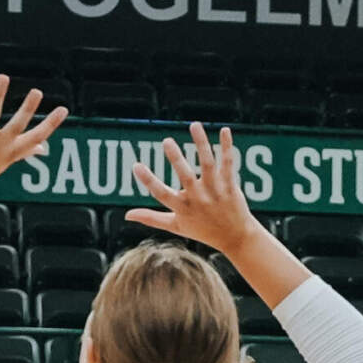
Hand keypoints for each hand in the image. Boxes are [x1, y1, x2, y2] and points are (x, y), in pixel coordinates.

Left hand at [0, 76, 66, 201]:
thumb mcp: (4, 163)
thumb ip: (24, 151)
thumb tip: (42, 148)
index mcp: (10, 152)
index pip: (36, 137)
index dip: (51, 124)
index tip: (64, 109)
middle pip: (17, 125)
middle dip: (28, 108)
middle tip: (37, 91)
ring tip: (4, 77)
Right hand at [128, 123, 255, 255]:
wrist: (235, 237)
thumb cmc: (203, 230)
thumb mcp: (175, 226)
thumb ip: (151, 218)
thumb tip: (127, 215)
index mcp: (182, 208)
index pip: (162, 194)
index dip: (148, 181)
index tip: (136, 165)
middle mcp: (198, 199)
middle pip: (186, 177)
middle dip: (176, 159)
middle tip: (166, 141)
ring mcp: (215, 191)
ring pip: (208, 164)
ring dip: (201, 144)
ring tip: (194, 125)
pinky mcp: (230, 185)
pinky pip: (228, 164)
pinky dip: (226, 147)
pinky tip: (224, 130)